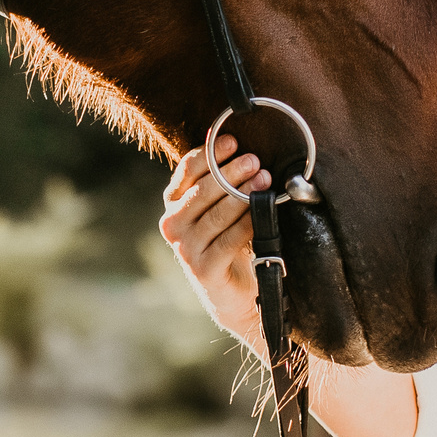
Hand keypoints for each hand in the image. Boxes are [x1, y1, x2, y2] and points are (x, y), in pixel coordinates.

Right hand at [157, 135, 268, 351]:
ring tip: (264, 180)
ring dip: (243, 194)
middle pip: (203, 190)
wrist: (234, 294)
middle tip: (255, 161)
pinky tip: (263, 212)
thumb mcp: (220, 210)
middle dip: (232, 172)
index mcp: (173, 205)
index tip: (233, 142)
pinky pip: (231, 238)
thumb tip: (236, 144)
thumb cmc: (230, 243)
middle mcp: (172, 225)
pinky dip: (249, 222)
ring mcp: (185, 248)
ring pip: (218, 213)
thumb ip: (220, 183)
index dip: (209, 154)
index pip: (186, 171)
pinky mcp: (203, 268)